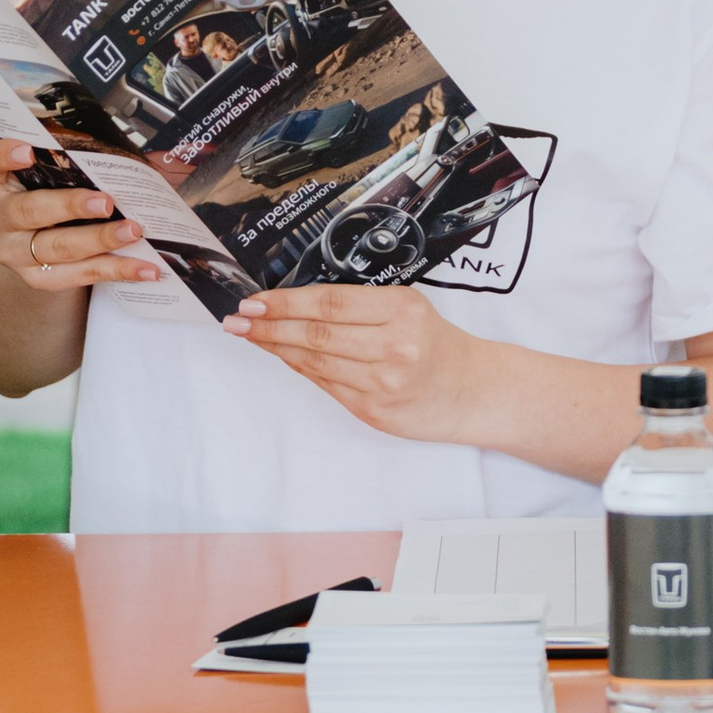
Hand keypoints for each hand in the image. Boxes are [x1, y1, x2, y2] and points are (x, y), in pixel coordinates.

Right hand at [0, 139, 162, 290]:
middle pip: (28, 210)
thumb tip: (136, 150)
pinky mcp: (37, 278)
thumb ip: (69, 158)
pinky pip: (80, 275)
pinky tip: (146, 268)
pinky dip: (117, 270)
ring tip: (134, 232)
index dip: (1, 155)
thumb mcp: (48, 171)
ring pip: (56, 247)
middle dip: (70, 206)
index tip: (27, 149)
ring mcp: (13, 251)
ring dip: (100, 240)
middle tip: (106, 202)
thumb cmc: (47, 191)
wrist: (32, 242)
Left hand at [221, 283, 487, 440]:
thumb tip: (296, 305)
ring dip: (277, 348)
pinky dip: (301, 369)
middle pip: (315, 333)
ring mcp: (383, 383)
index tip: (254, 300)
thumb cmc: (438, 345)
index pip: (329, 302)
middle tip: (237, 320)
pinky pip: (326, 385)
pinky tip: (284, 357)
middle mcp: (394, 347)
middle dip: (269, 326)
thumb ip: (361, 307)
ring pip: (314, 362)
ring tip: (250, 336)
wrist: (475, 391)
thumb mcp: (409, 309)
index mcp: (402, 310)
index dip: (285, 302)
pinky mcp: (375, 412)